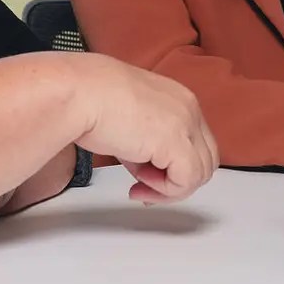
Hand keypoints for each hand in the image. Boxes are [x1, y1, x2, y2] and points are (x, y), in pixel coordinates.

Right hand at [64, 54, 217, 202]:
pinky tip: (139, 182)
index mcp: (178, 98)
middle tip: (145, 188)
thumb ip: (146, 143)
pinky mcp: (176, 142)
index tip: (149, 178)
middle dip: (176, 180)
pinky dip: (165, 190)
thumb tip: (147, 168)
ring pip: (200, 173)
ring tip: (138, 183)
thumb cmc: (89, 98)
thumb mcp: (128, 121)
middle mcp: (188, 108)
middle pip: (205, 160)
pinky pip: (186, 181)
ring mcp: (186, 124)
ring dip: (169, 187)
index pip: (197, 142)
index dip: (175, 166)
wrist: (79, 92)